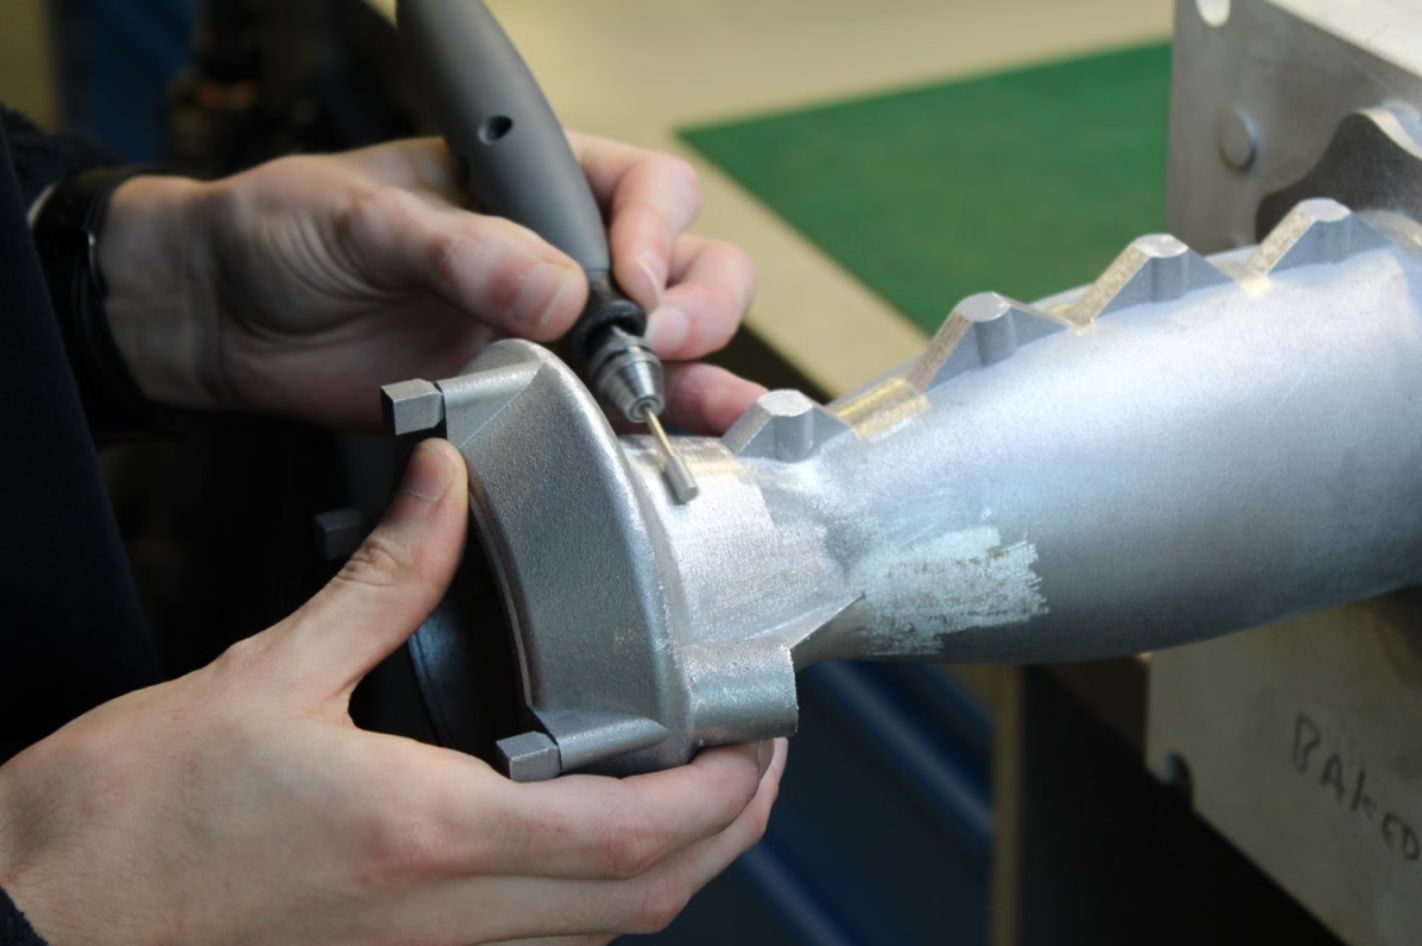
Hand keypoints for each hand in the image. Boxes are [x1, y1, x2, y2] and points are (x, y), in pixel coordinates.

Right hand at [0, 439, 784, 945]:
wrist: (40, 916)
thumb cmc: (129, 818)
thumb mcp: (264, 674)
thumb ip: (383, 578)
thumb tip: (444, 490)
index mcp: (429, 832)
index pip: (635, 832)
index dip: (726, 789)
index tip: (762, 734)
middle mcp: (447, 916)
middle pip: (649, 896)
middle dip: (728, 829)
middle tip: (756, 755)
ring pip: (602, 929)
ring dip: (670, 862)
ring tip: (693, 778)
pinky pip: (541, 942)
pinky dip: (595, 889)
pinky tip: (586, 826)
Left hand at [99, 133, 763, 434]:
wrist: (227, 320)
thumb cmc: (286, 233)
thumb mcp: (367, 218)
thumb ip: (463, 248)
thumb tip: (557, 289)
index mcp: (535, 185)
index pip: (644, 189)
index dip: (656, 233)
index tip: (629, 282)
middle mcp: (560, 255)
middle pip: (684, 267)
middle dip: (694, 306)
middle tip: (654, 343)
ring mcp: (551, 333)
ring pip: (664, 348)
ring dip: (697, 378)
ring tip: (709, 411)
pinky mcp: (529, 399)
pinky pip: (606, 416)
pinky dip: (650, 435)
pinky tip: (679, 450)